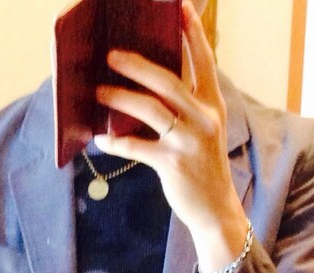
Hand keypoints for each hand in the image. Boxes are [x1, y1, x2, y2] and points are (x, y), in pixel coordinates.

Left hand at [93, 0, 249, 272]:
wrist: (215, 210)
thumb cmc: (202, 166)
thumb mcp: (202, 130)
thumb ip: (183, 105)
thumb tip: (144, 82)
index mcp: (213, 104)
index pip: (202, 60)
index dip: (191, 32)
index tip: (178, 6)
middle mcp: (205, 118)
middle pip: (168, 81)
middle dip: (137, 65)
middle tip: (110, 54)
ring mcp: (190, 142)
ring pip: (150, 110)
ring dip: (120, 98)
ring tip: (97, 92)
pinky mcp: (173, 165)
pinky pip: (137, 147)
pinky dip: (116, 143)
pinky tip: (101, 140)